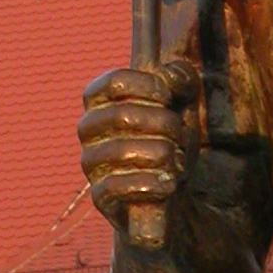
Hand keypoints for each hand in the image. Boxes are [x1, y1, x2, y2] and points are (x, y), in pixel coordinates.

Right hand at [77, 60, 199, 233]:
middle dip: (165, 125)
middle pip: (122, 115)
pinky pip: (117, 187)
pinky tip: (167, 184)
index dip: (148, 85)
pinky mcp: (100, 196)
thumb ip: (180, 79)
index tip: (169, 97)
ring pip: (123, 151)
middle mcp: (88, 128)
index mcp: (102, 99)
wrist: (174, 187)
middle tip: (180, 136)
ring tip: (176, 162)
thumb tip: (166, 76)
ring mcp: (91, 162)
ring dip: (162, 155)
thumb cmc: (173, 138)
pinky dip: (150, 184)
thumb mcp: (184, 104)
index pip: (114, 82)